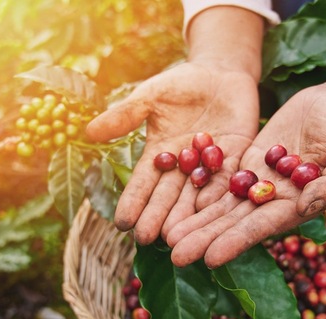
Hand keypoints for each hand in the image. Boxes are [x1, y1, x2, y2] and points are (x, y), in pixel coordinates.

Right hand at [85, 61, 259, 244]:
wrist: (221, 72)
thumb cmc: (181, 83)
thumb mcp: (150, 96)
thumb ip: (125, 115)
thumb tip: (88, 132)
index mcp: (160, 154)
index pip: (144, 183)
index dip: (133, 202)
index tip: (121, 223)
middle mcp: (184, 167)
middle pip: (169, 196)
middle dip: (157, 217)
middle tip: (147, 239)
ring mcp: (210, 164)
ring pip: (197, 194)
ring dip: (187, 216)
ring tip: (176, 236)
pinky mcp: (237, 157)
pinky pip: (228, 178)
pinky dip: (219, 193)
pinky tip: (210, 210)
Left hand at [166, 83, 325, 266]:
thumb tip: (305, 206)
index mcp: (299, 206)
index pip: (262, 227)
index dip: (236, 242)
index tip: (210, 258)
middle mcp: (275, 199)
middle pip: (234, 222)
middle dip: (205, 238)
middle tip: (175, 254)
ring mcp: (260, 181)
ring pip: (222, 204)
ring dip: (196, 220)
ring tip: (167, 236)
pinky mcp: (250, 161)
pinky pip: (222, 176)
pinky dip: (200, 189)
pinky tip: (176, 201)